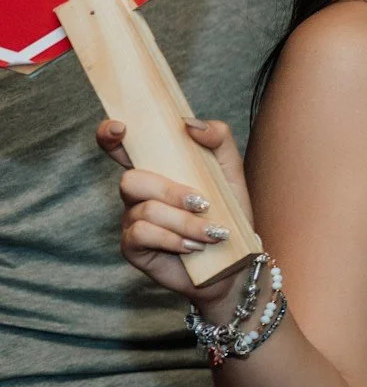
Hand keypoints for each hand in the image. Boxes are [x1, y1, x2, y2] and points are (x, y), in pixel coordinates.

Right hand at [98, 117, 252, 303]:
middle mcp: (139, 194)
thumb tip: (189, 124)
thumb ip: (218, 140)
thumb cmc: (230, 215)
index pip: (121, 147)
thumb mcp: (232, 173)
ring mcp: (132, 220)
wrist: (236, 262)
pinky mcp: (132, 247)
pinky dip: (174, 239)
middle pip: (131, 180)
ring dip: (186, 222)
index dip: (110, 135)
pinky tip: (194, 247)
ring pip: (145, 210)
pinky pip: (142, 234)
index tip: (120, 128)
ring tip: (212, 234)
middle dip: (171, 192)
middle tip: (204, 204)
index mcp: (158, 171)